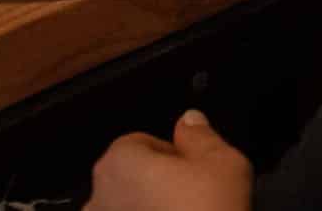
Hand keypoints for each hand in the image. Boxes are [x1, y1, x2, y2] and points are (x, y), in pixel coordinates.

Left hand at [85, 109, 250, 210]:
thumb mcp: (223, 164)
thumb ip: (202, 136)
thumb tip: (188, 120)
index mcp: (120, 160)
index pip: (143, 143)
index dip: (174, 157)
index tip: (196, 177)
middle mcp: (97, 196)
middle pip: (129, 180)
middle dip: (155, 188)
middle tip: (192, 204)